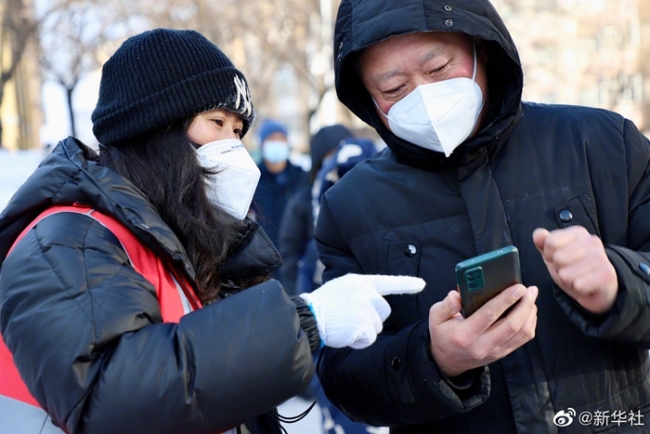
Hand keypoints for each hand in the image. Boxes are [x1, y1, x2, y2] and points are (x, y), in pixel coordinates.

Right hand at [300, 274, 424, 348]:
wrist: (308, 317)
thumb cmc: (322, 306)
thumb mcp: (342, 290)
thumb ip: (360, 293)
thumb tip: (375, 305)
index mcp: (359, 281)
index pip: (388, 282)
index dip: (406, 284)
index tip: (422, 284)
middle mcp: (364, 292)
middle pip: (384, 312)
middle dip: (372, 320)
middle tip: (350, 320)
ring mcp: (363, 308)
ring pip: (377, 327)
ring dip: (363, 332)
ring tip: (344, 326)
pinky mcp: (361, 324)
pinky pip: (369, 339)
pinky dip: (358, 342)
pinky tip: (344, 334)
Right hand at [429, 284, 537, 377]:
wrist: (448, 360)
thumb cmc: (444, 333)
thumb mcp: (436, 317)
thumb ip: (446, 305)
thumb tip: (457, 294)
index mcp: (464, 335)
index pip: (489, 315)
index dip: (505, 300)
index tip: (518, 287)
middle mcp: (481, 345)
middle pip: (512, 325)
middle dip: (525, 305)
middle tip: (530, 289)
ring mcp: (495, 351)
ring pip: (522, 333)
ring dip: (530, 313)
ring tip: (531, 297)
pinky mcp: (503, 353)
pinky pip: (523, 339)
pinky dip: (530, 323)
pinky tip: (529, 310)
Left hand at [533, 226, 617, 313]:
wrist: (596, 289)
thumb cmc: (573, 269)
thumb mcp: (553, 254)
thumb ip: (543, 243)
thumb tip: (539, 234)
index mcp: (578, 232)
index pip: (550, 242)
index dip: (549, 255)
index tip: (559, 259)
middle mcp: (592, 241)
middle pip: (558, 258)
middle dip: (559, 269)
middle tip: (570, 271)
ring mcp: (601, 256)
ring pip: (566, 274)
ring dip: (568, 281)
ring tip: (578, 278)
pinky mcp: (607, 274)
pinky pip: (578, 285)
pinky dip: (578, 289)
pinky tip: (586, 286)